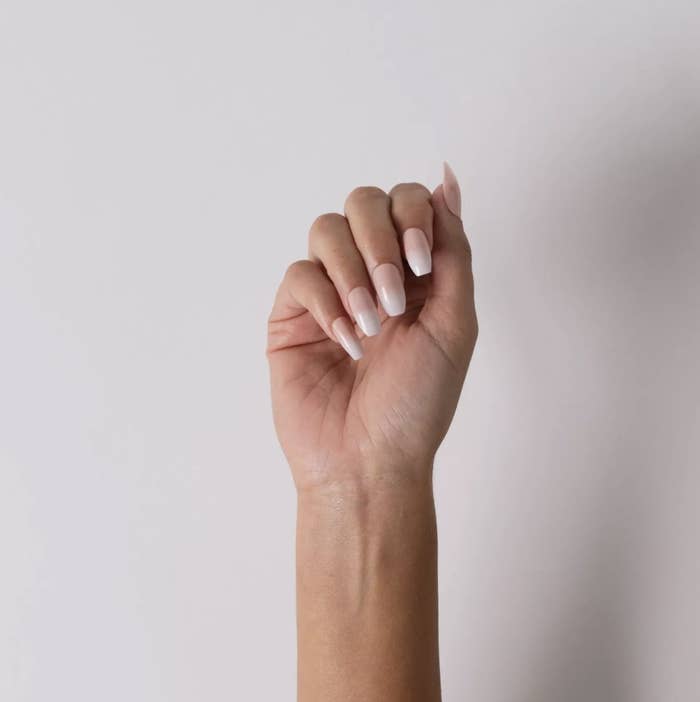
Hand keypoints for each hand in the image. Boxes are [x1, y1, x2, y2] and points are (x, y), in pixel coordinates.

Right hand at [267, 163, 476, 492]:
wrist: (370, 460)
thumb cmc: (417, 402)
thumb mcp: (454, 322)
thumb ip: (453, 251)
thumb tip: (446, 180)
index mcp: (415, 273)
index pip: (408, 201)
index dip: (413, 216)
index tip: (420, 262)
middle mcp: (371, 272)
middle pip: (363, 201)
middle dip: (380, 241)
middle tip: (393, 299)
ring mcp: (329, 291)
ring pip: (325, 228)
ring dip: (352, 272)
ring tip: (370, 323)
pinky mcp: (293, 314)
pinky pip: (299, 274)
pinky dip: (325, 301)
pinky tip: (344, 340)